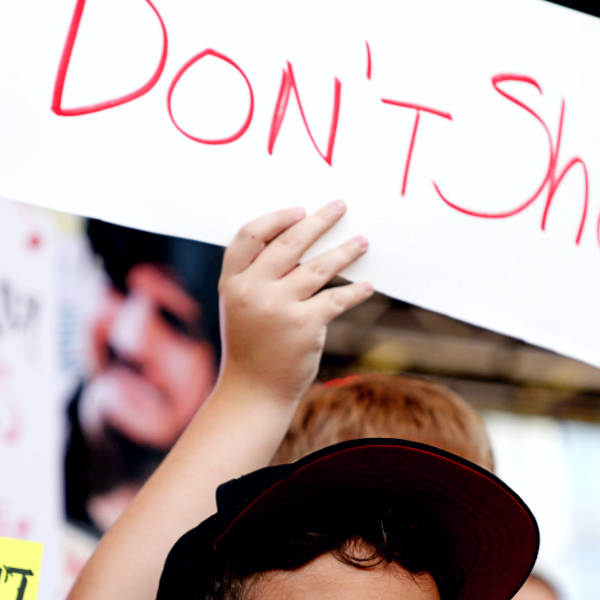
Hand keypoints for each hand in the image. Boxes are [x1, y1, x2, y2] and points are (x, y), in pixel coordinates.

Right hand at [216, 201, 373, 404]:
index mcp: (232, 282)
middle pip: (289, 242)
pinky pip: (335, 299)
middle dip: (319, 221)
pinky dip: (354, 291)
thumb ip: (257, 277)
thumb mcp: (240, 307)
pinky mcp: (303, 325)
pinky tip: (367, 286)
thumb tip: (299, 241)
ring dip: (345, 251)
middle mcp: (252, 290)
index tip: (300, 210)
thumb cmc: (251, 346)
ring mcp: (277, 307)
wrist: (253, 393)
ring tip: (362, 241)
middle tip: (339, 207)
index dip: (276, 218)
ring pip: (318, 267)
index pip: (249, 235)